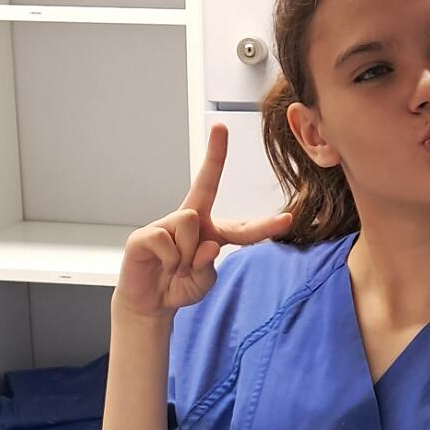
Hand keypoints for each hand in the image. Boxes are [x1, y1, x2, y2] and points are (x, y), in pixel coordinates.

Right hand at [113, 122, 292, 320]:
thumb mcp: (203, 281)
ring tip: (175, 268)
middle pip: (206, 187)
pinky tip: (162, 267)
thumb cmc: (179, 286)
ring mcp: (166, 224)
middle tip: (221, 126)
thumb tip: (208, 244)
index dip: (264, 222)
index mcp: (211, 232)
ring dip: (188, 255)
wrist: (149, 303)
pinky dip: (171, 262)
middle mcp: (190, 220)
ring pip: (191, 222)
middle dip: (215, 156)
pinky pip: (168, 242)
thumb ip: (209, 266)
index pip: (241, 223)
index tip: (285, 213)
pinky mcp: (144, 235)